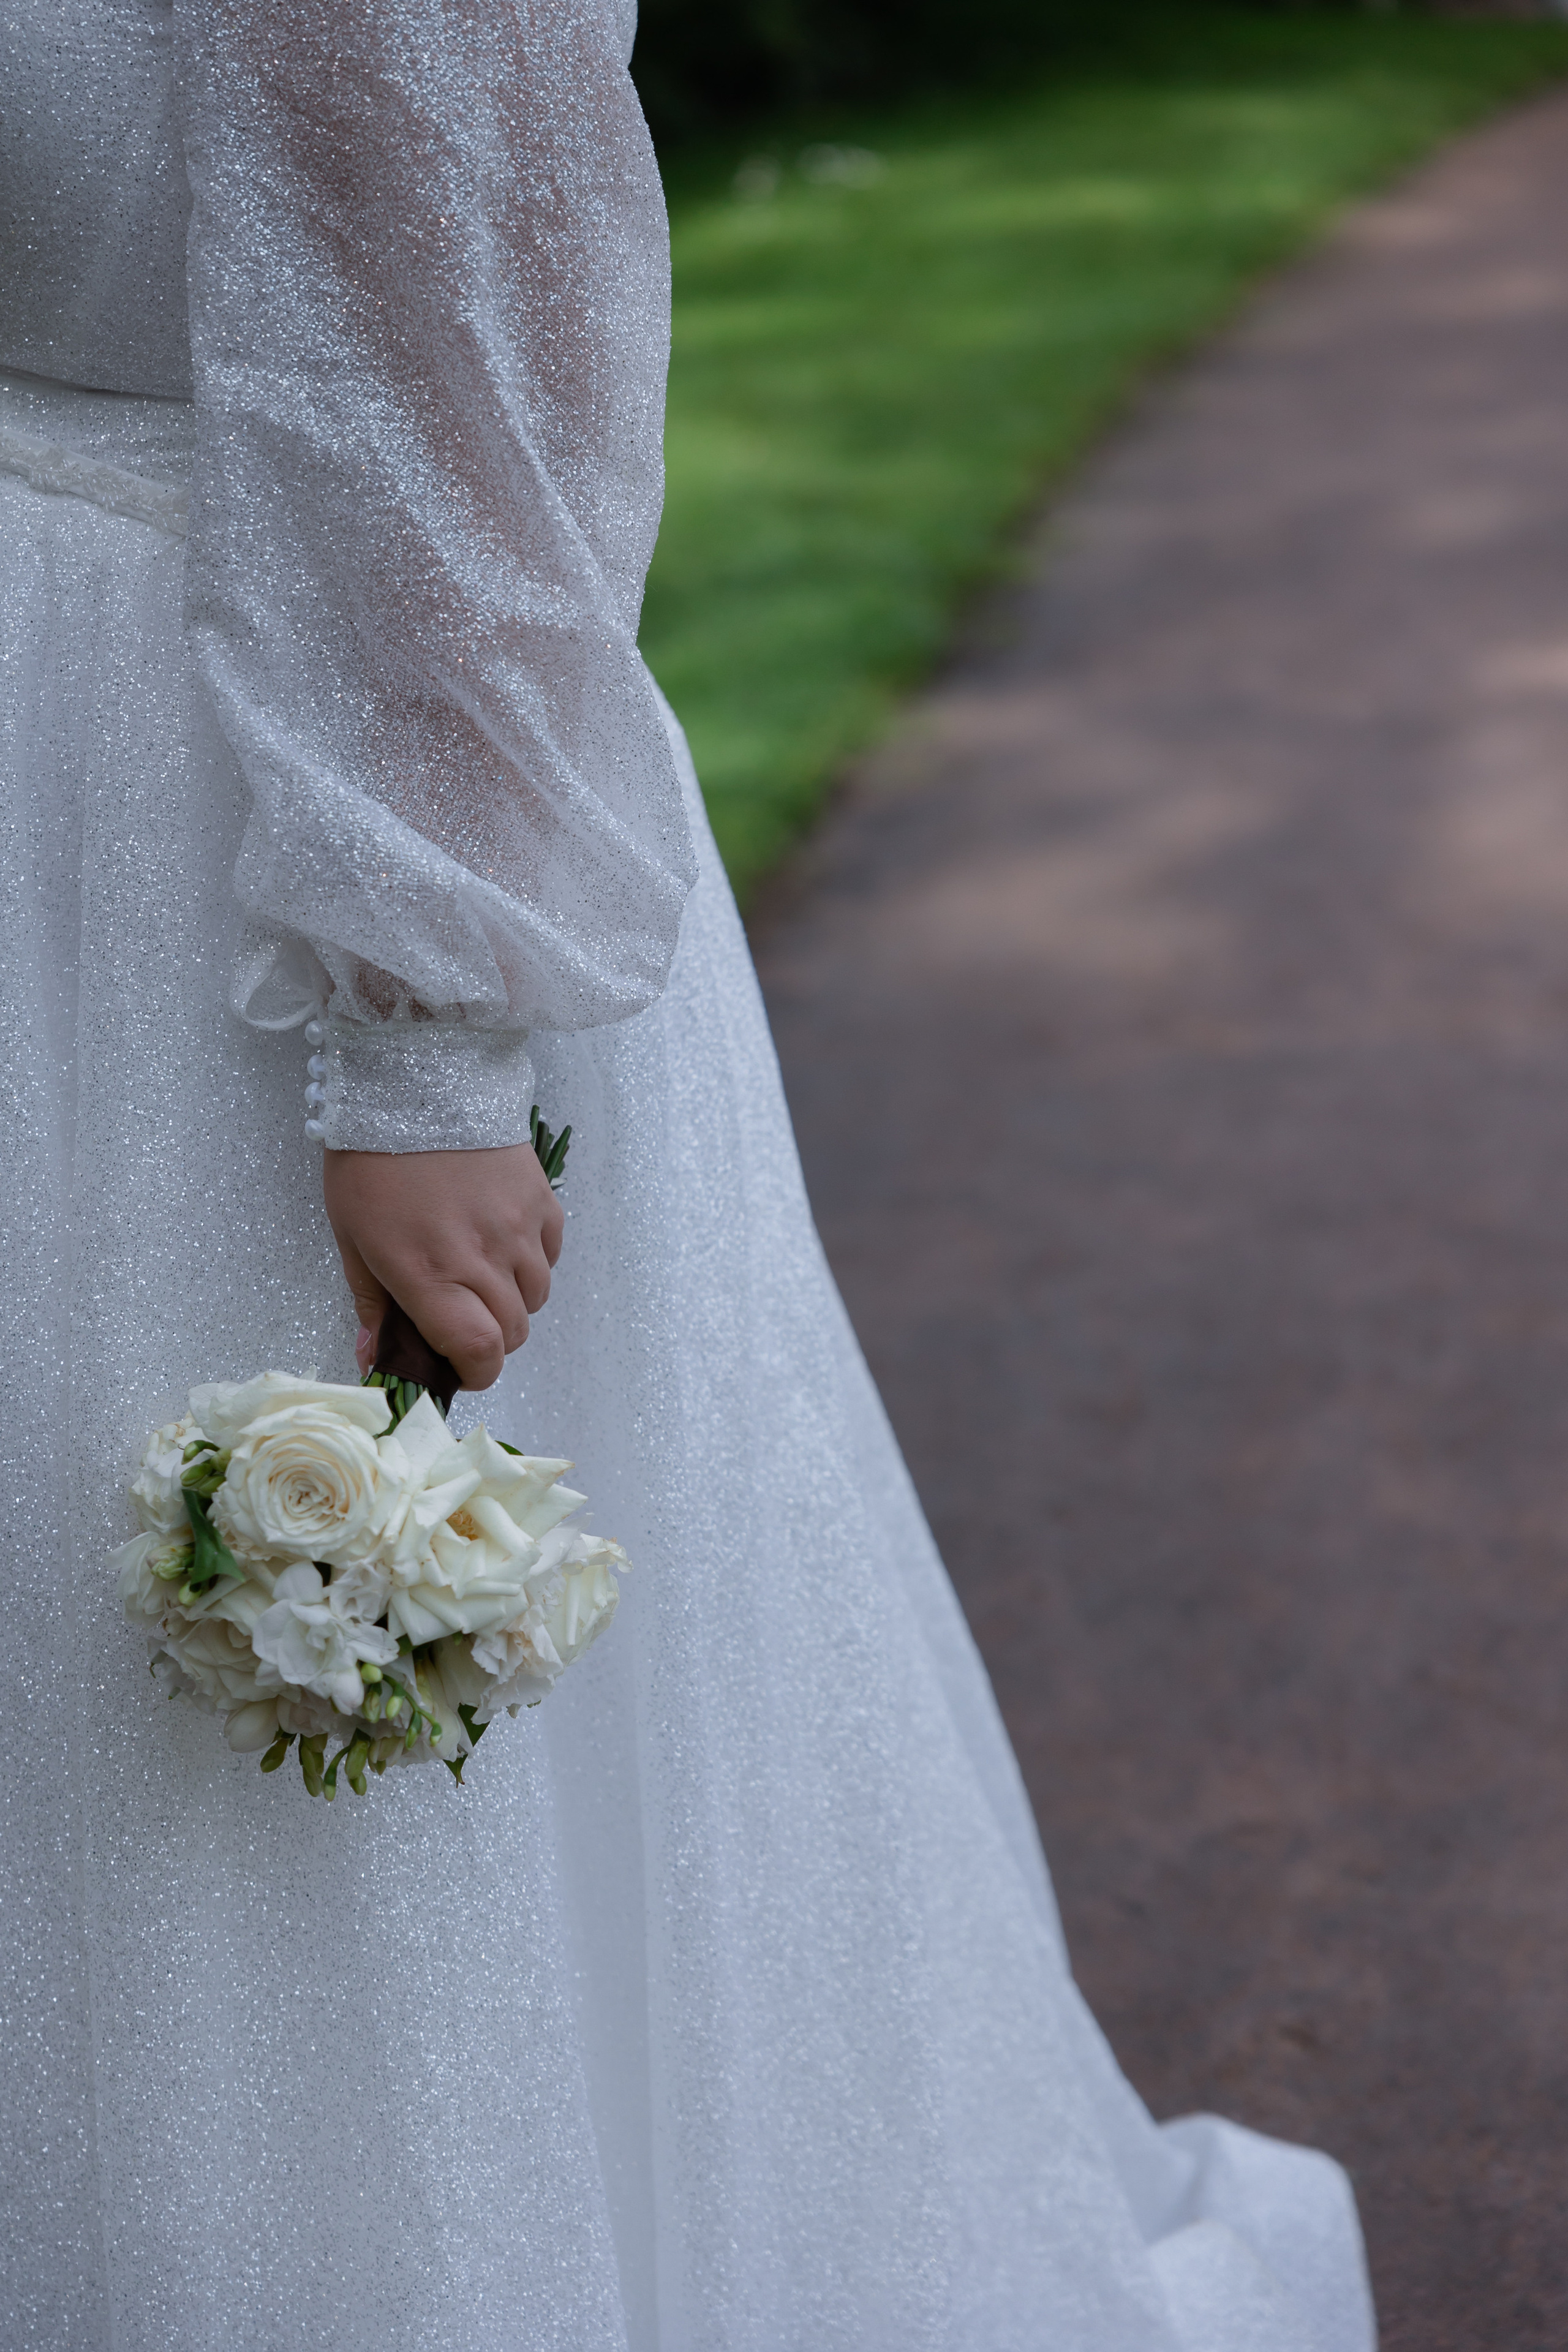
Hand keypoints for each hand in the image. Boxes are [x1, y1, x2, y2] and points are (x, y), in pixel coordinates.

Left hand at [323, 1144, 563, 1391]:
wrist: (413, 1081)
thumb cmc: (371, 1160)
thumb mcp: (351, 1236)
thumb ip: (372, 1303)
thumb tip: (376, 1359)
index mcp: (428, 1271)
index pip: (478, 1349)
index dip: (475, 1372)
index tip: (459, 1368)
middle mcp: (481, 1255)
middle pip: (513, 1332)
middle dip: (489, 1342)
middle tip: (461, 1322)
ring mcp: (517, 1227)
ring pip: (537, 1298)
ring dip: (512, 1303)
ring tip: (481, 1279)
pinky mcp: (540, 1198)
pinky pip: (550, 1255)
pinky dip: (532, 1264)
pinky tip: (503, 1245)